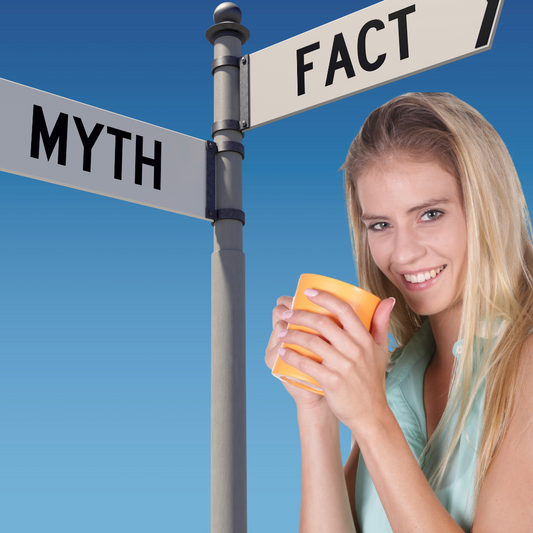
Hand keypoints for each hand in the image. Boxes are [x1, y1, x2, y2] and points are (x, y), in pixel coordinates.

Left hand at [276, 290, 394, 432]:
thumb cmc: (373, 379)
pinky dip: (292, 357)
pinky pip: (308, 365)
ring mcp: (344, 366)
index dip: (325, 297)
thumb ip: (381, 323)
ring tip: (282, 331)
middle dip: (300, 315)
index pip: (344, 310)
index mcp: (365, 339)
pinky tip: (283, 352)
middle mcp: (355, 350)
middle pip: (323, 323)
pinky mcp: (333, 382)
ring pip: (312, 342)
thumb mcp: (381, 350)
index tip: (308, 292)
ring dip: (293, 334)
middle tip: (287, 313)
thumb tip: (387, 300)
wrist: (371, 414)